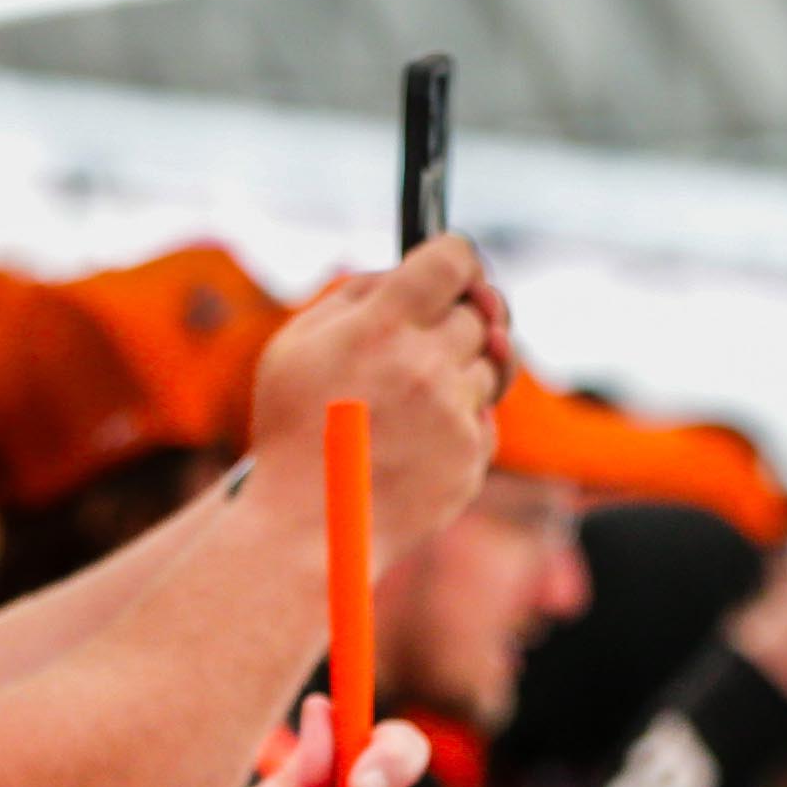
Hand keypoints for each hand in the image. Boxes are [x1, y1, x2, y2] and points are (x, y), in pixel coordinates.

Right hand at [247, 236, 502, 559]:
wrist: (310, 527)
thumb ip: (355, 294)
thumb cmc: (295, 432)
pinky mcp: (473, 455)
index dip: (458, 259)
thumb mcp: (296, 345)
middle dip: (457, 320)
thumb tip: (405, 271)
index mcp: (381, 325)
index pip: (453, 261)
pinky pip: (485, 418)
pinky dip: (460, 422)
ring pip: (491, 367)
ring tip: (409, 401)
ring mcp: (455, 412)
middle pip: (481, 313)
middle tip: (424, 341)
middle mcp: (427, 364)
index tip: (453, 271)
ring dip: (460, 373)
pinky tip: (417, 440)